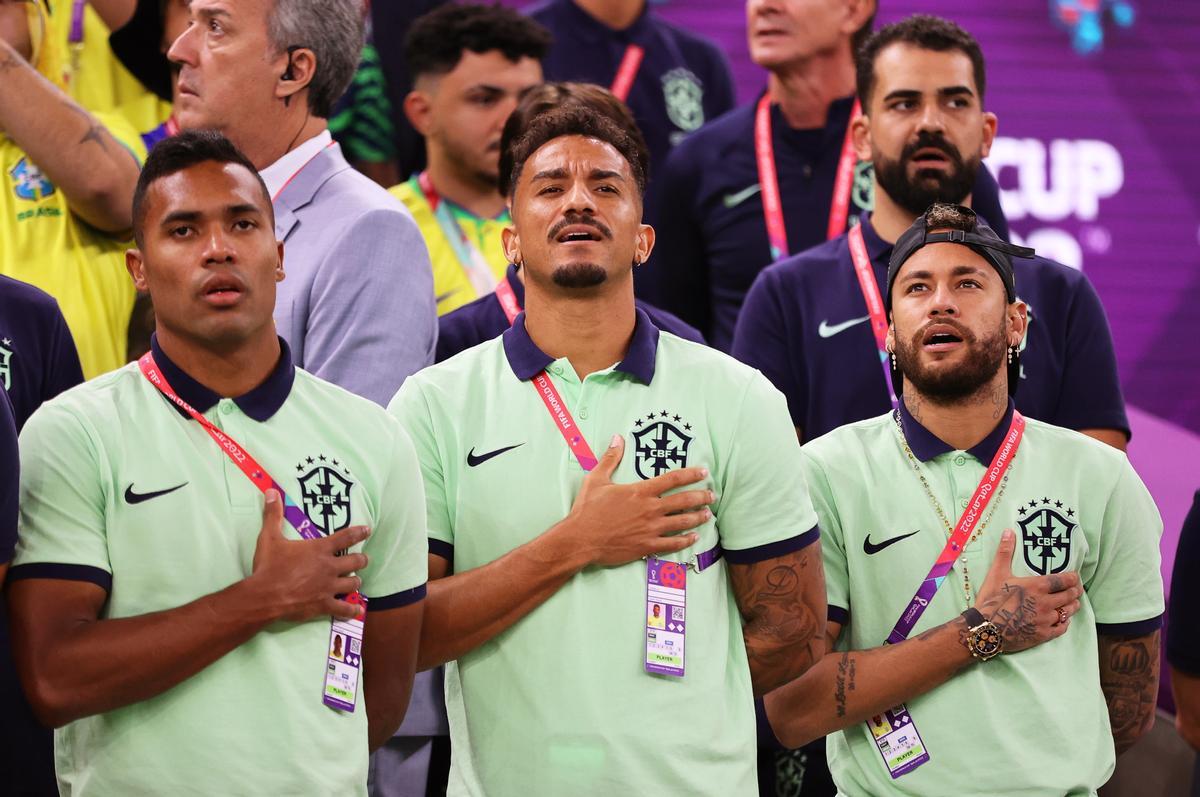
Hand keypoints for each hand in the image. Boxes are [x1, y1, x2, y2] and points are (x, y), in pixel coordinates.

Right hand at [249, 490, 369, 622]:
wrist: (264, 595)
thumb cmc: (268, 565)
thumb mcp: (269, 537)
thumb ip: (273, 514)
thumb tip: (271, 491)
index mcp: (320, 549)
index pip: (345, 537)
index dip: (359, 532)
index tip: (368, 530)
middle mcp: (329, 567)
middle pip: (356, 561)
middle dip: (361, 560)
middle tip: (362, 559)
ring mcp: (328, 587)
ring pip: (353, 584)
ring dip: (355, 581)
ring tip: (355, 581)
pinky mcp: (324, 604)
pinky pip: (344, 609)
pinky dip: (351, 610)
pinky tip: (356, 610)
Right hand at [561, 435, 712, 567]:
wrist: (580, 539)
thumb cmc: (587, 510)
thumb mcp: (596, 479)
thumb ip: (610, 458)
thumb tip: (617, 438)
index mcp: (640, 491)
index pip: (672, 479)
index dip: (691, 474)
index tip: (703, 472)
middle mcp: (650, 509)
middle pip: (683, 501)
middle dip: (701, 497)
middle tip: (712, 495)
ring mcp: (650, 529)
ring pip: (682, 522)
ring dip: (697, 517)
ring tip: (707, 514)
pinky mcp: (647, 546)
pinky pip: (672, 544)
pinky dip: (685, 540)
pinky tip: (694, 537)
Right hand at [972, 529, 1082, 653]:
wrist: (985, 628)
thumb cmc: (991, 599)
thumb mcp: (997, 573)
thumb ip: (1005, 552)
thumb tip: (1009, 531)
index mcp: (1037, 586)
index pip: (1063, 580)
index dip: (1072, 578)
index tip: (1075, 576)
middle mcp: (1046, 602)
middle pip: (1069, 595)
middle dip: (1075, 591)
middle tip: (1077, 588)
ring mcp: (1046, 619)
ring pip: (1068, 611)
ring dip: (1073, 606)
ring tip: (1074, 603)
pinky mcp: (1044, 634)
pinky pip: (1062, 628)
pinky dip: (1065, 622)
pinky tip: (1064, 620)